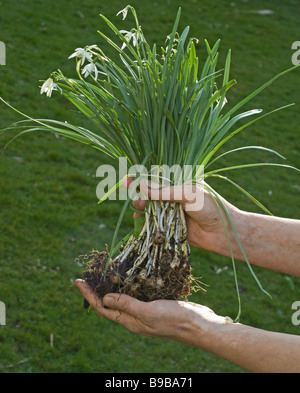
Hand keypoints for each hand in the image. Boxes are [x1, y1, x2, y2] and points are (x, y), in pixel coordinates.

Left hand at [75, 279, 225, 341]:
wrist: (199, 325)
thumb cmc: (174, 320)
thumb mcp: (148, 312)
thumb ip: (127, 305)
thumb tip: (104, 299)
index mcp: (130, 322)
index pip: (103, 308)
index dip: (89, 294)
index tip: (78, 280)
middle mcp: (135, 316)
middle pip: (110, 303)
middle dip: (97, 290)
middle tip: (88, 274)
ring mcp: (145, 310)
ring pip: (124, 297)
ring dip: (112, 286)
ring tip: (104, 273)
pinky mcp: (156, 302)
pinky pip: (138, 293)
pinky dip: (130, 284)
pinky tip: (129, 275)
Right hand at [124, 178, 239, 251]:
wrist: (224, 232)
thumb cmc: (210, 207)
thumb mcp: (188, 194)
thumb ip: (165, 192)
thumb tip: (142, 185)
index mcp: (177, 184)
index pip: (154, 179)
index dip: (140, 179)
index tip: (128, 179)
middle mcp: (171, 197)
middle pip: (147, 194)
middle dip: (139, 196)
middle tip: (139, 202)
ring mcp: (170, 212)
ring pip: (148, 209)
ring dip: (140, 209)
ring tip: (140, 211)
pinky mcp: (169, 227)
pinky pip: (152, 223)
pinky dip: (143, 223)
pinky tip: (139, 222)